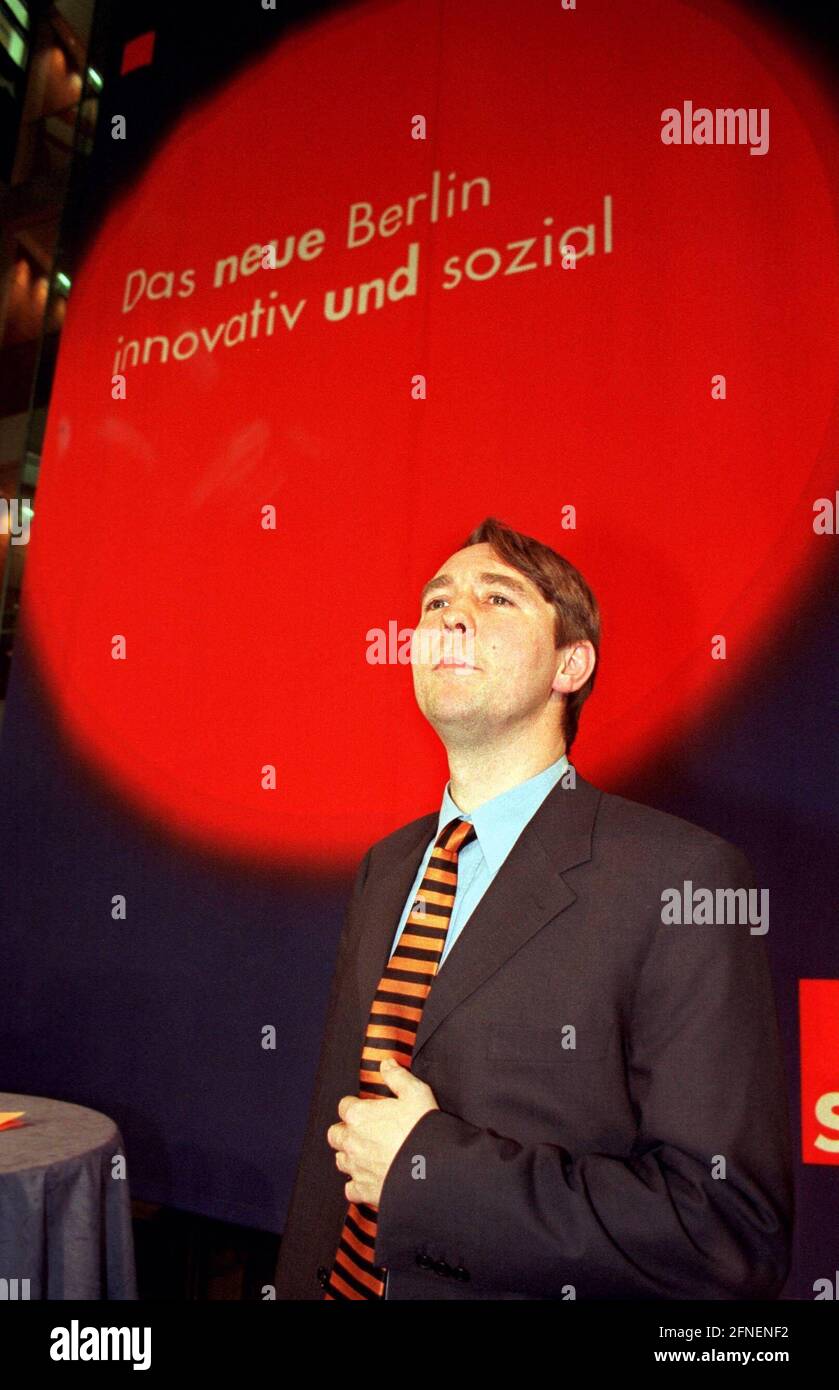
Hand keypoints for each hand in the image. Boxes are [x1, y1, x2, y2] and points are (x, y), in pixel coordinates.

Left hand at [326, 1056, 438, 1207]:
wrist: (432, 1170)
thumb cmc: (423, 1130)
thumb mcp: (416, 1093)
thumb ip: (397, 1077)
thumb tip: (386, 1064)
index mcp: (359, 1116)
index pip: (344, 1106)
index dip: (355, 1105)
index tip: (366, 1108)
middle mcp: (352, 1142)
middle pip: (335, 1134)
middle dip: (345, 1130)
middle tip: (364, 1130)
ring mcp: (356, 1167)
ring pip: (340, 1160)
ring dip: (349, 1155)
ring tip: (367, 1153)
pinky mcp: (364, 1190)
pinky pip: (350, 1188)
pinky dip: (357, 1184)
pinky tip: (370, 1177)